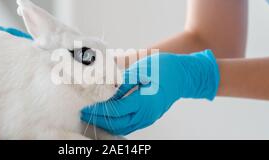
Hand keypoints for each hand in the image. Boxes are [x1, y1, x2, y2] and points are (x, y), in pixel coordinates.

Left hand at [81, 50, 220, 134]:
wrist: (184, 75)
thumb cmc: (164, 68)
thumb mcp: (141, 69)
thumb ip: (123, 82)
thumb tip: (106, 90)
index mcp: (143, 101)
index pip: (115, 110)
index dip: (98, 110)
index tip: (85, 107)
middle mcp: (145, 114)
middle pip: (117, 123)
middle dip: (98, 120)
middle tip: (84, 114)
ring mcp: (148, 118)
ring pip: (123, 128)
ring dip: (107, 125)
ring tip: (92, 117)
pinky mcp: (149, 118)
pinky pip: (130, 126)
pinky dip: (117, 125)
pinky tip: (107, 119)